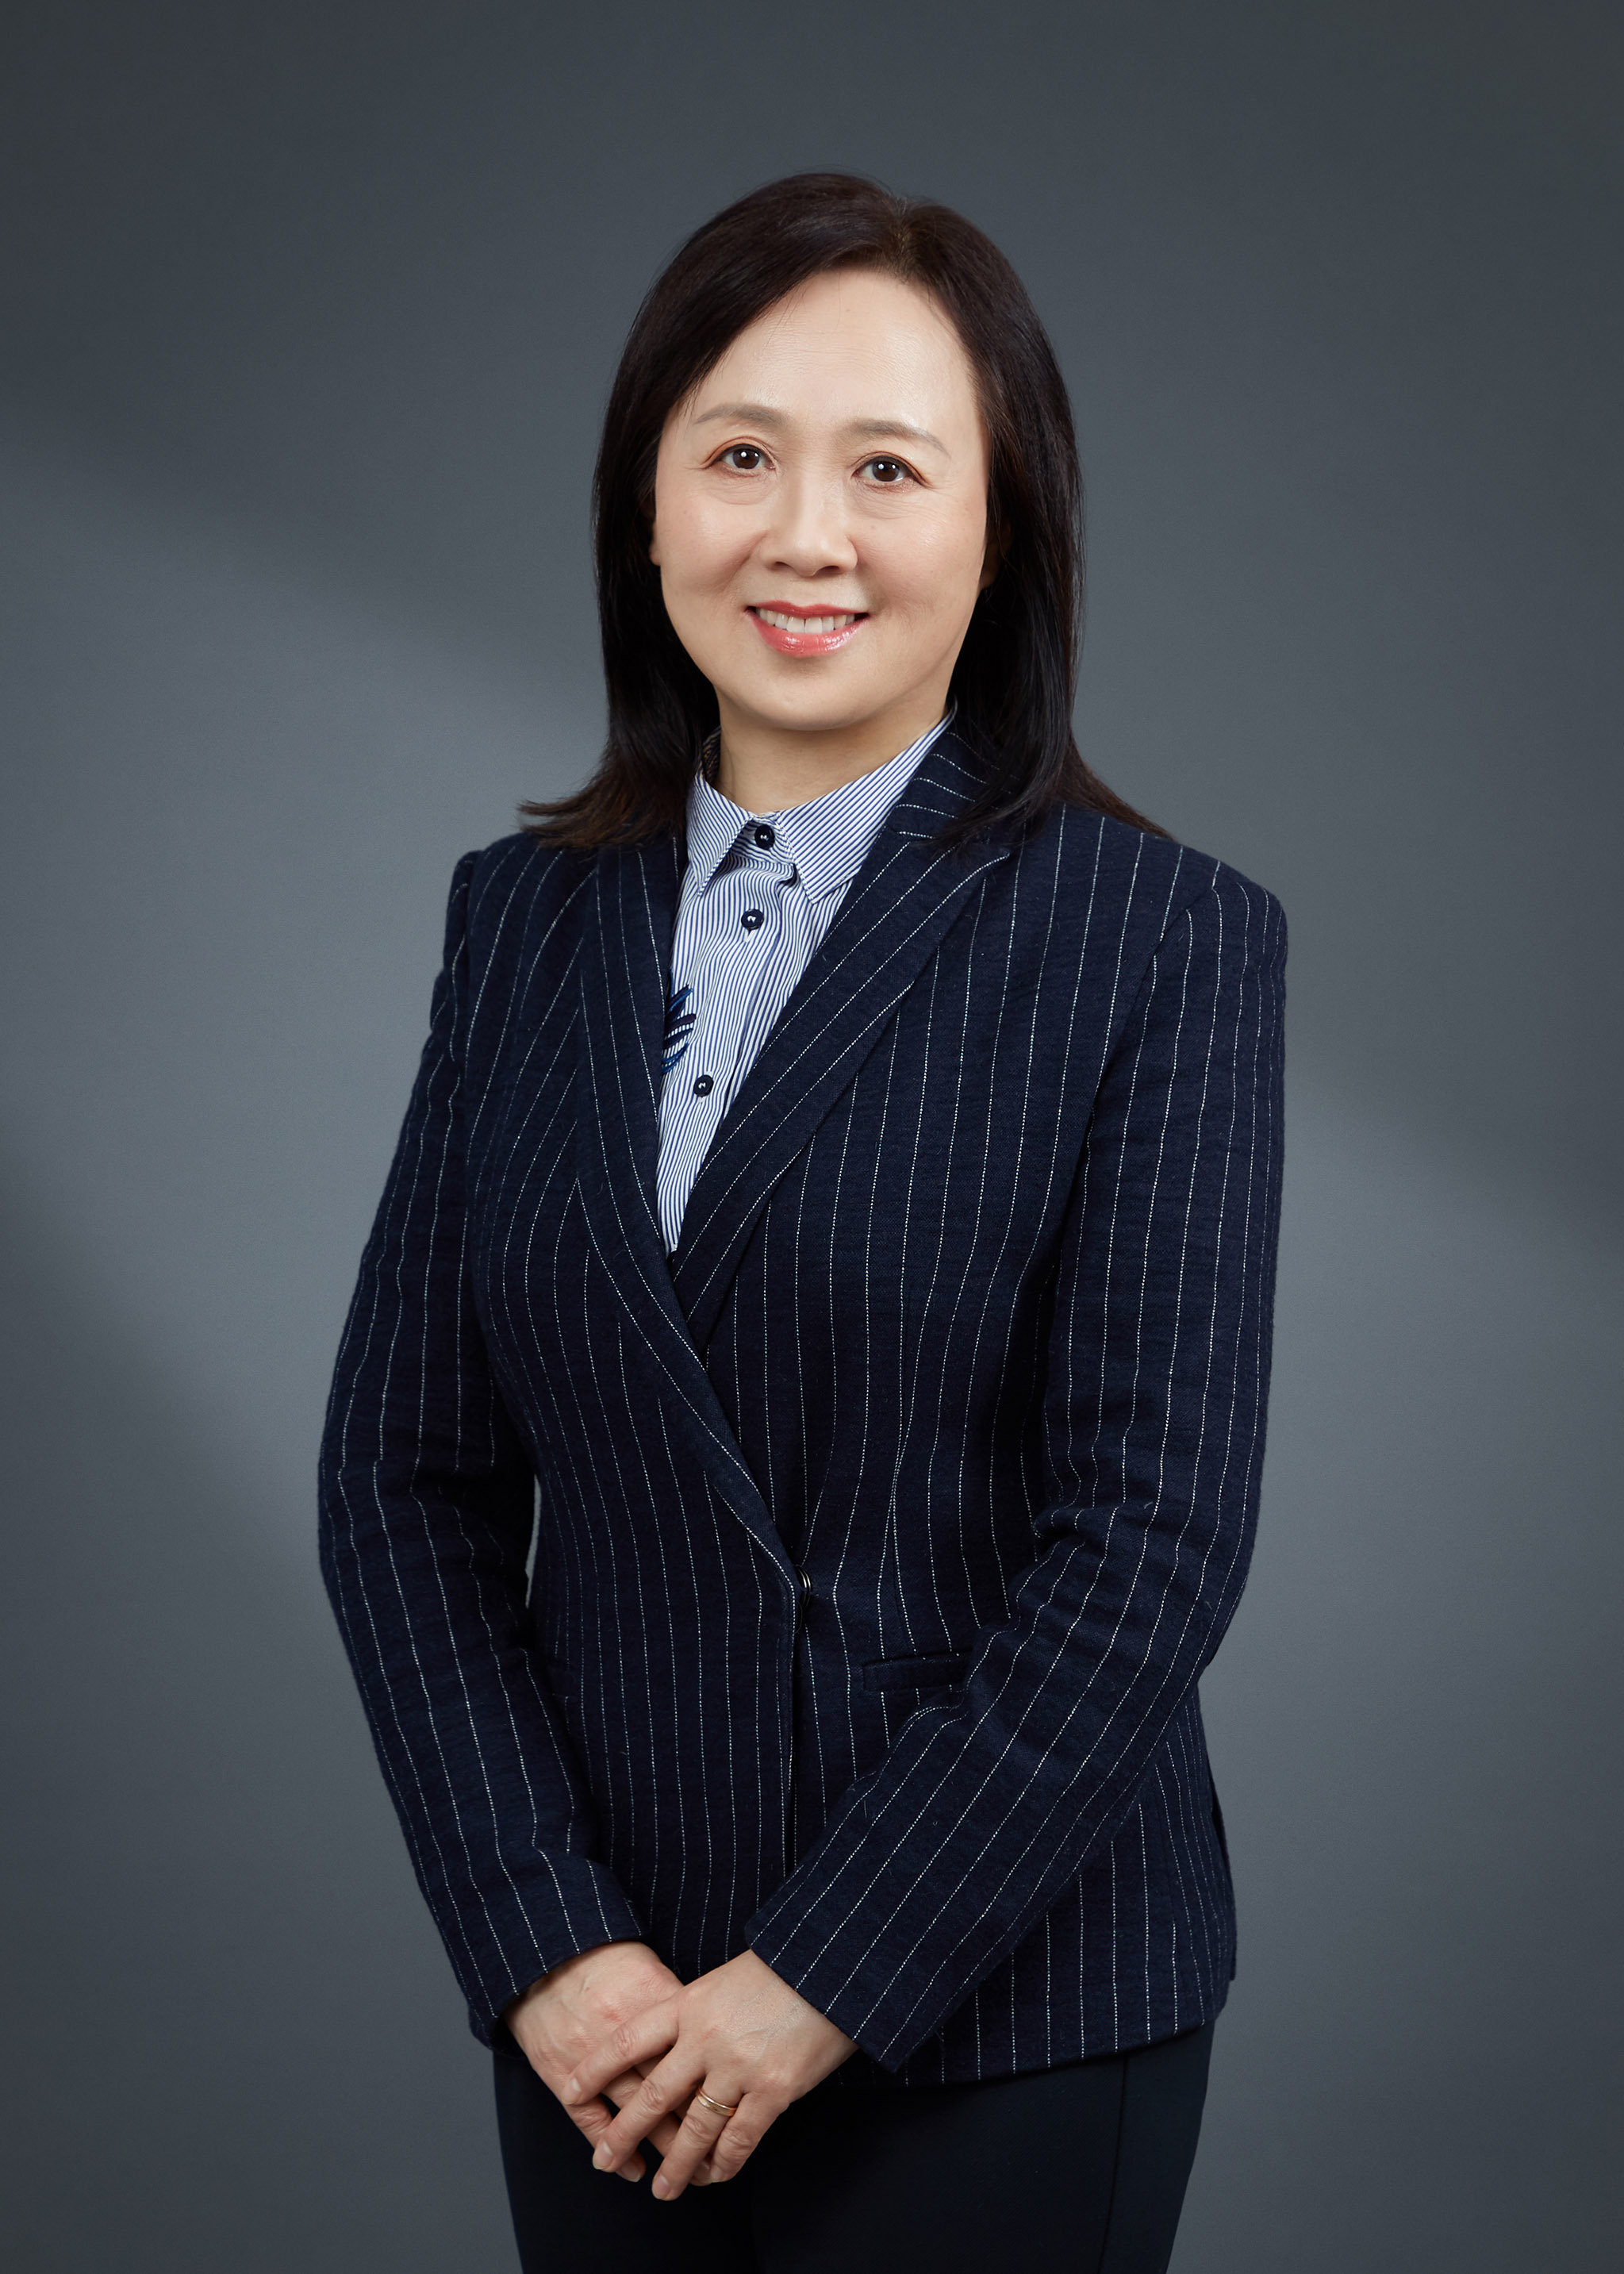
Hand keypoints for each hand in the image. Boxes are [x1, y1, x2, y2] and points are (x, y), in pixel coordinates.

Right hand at [504, 1940, 712, 2184]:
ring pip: (633, 2111)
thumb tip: (714, 2032)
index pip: (692, 2051)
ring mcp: (589, 2055)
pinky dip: (613, 2149)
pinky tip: (635, 2169)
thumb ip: (678, 2002)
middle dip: (696, 2127)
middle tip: (719, 2155)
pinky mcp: (560, 2072)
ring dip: (662, 2146)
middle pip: (668, 2087)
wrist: (542, 1955)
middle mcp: (620, 2030)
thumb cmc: (603, 1959)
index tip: (737, 2109)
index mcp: (648, 2000)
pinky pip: (589, 2120)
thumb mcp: (647, 1966)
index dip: (716, 2083)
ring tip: (687, 2172)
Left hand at [567, 1947, 856, 2200]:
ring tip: (662, 2190)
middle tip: (603, 2162)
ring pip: (693, 2130)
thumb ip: (694, 2013)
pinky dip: (724, 2163)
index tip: (570, 2091)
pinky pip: (739, 2139)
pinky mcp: (773, 2090)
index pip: (628, 2040)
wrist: (831, 1964)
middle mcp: (705, 2038)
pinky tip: (716, 2175)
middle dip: (623, 2134)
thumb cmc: (780, 1967)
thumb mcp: (724, 1979)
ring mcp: (738, 2066)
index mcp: (689, 2004)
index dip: (595, 2069)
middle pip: (651, 2095)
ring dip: (675, 2167)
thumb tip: (671, 2048)